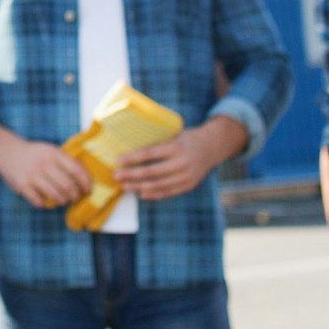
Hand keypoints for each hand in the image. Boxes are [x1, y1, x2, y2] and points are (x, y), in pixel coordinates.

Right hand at [0, 135, 96, 209]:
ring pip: (55, 195)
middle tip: (75, 198)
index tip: (87, 190)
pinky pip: (39, 201)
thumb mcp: (50, 150)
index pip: (76, 170)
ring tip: (62, 200)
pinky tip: (45, 201)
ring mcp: (32, 175)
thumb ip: (65, 160)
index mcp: (53, 154)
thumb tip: (85, 177)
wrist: (7, 151)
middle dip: (74, 195)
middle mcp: (43, 164)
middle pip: (67, 186)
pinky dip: (44, 204)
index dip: (85, 182)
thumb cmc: (34, 154)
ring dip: (62, 201)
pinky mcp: (22, 186)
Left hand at [113, 126, 229, 200]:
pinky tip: (141, 193)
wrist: (212, 146)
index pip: (150, 154)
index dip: (133, 159)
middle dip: (132, 175)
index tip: (118, 161)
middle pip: (152, 172)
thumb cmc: (186, 138)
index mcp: (176, 146)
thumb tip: (131, 148)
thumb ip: (157, 142)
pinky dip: (154, 194)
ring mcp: (187, 176)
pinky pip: (169, 192)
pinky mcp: (189, 185)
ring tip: (125, 186)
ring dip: (139, 187)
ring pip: (159, 185)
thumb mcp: (174, 134)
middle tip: (116, 176)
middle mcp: (182, 162)